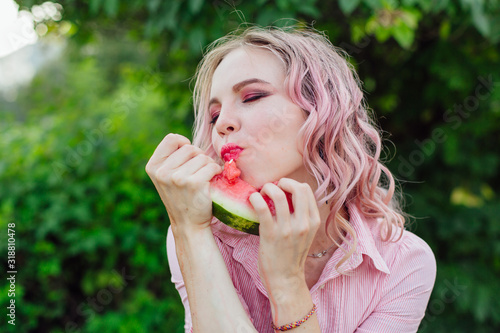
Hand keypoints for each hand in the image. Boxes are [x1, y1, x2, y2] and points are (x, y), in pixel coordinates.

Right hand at [145, 133, 221, 230]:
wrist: (189, 224)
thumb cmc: (181, 196)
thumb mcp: (166, 177)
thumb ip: (171, 158)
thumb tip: (184, 140)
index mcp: (153, 167)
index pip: (171, 138)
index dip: (184, 143)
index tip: (189, 156)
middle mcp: (162, 172)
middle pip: (190, 147)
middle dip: (199, 157)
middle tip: (198, 172)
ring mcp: (177, 178)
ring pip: (202, 157)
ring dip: (208, 165)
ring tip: (204, 178)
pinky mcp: (194, 184)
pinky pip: (212, 166)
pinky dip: (216, 171)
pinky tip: (211, 181)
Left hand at [249, 178, 320, 293]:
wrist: (285, 279)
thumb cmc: (292, 255)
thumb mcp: (306, 233)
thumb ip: (303, 216)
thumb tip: (290, 194)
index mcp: (314, 221)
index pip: (307, 189)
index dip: (293, 184)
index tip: (283, 188)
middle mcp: (303, 223)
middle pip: (297, 187)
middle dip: (283, 181)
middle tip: (272, 187)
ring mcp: (287, 229)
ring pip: (278, 195)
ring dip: (268, 188)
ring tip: (262, 192)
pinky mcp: (270, 234)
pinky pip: (262, 208)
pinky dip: (256, 198)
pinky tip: (253, 199)